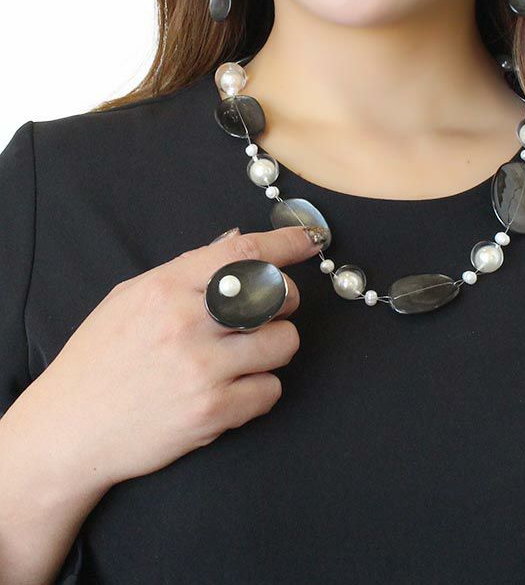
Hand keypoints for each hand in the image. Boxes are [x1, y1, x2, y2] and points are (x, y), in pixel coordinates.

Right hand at [25, 225, 322, 488]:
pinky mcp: (212, 412)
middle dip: (285, 301)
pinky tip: (232, 389)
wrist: (69, 429)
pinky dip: (260, 390)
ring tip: (244, 357)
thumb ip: (185, 270)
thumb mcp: (130, 298)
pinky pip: (272, 391)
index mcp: (166, 288)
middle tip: (268, 313)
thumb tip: (235, 241)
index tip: (309, 240)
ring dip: (275, 348)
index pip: (243, 252)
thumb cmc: (100, 359)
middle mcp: (187, 324)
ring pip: (285, 343)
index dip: (286, 242)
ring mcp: (202, 369)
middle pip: (278, 294)